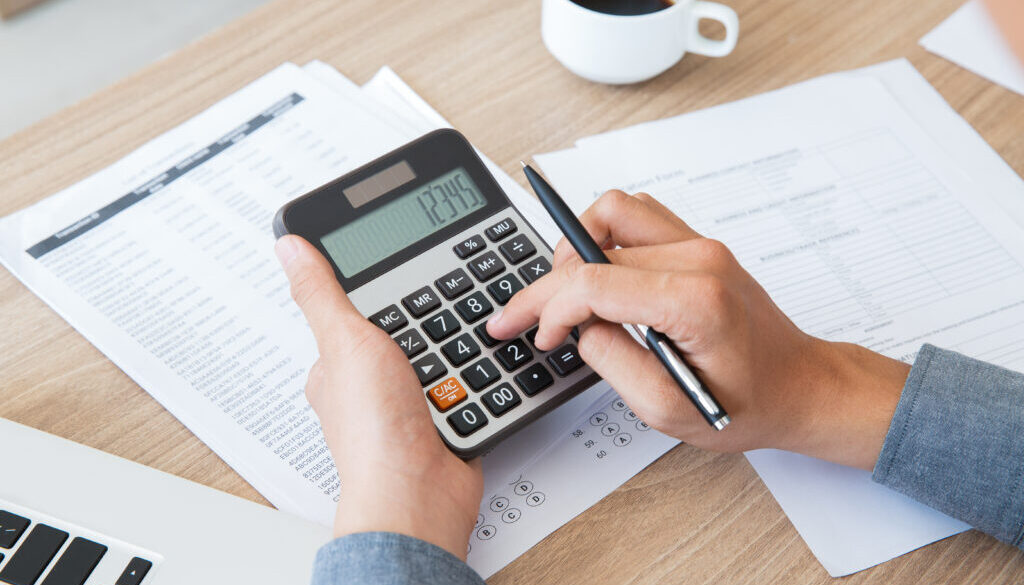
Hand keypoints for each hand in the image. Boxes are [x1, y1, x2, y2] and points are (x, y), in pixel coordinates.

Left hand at [275, 235, 482, 557]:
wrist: (421, 493)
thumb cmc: (374, 434)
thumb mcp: (346, 342)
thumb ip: (323, 294)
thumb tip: (290, 247)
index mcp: (335, 367)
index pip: (354, 312)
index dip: (379, 292)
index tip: (401, 276)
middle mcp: (367, 388)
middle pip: (402, 331)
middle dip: (425, 322)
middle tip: (437, 314)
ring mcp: (405, 406)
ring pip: (436, 355)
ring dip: (452, 350)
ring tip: (457, 344)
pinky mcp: (441, 420)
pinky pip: (463, 383)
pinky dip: (472, 377)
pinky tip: (473, 372)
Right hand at [487, 190, 909, 469]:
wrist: (800, 386)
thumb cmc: (748, 403)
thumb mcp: (668, 410)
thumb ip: (612, 363)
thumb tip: (578, 326)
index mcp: (695, 301)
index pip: (593, 282)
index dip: (549, 309)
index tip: (535, 334)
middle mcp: (699, 258)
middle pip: (593, 245)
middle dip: (547, 284)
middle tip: (520, 315)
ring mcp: (701, 244)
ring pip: (614, 210)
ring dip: (577, 246)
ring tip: (563, 292)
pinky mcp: (699, 243)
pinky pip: (637, 217)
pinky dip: (604, 239)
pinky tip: (596, 276)